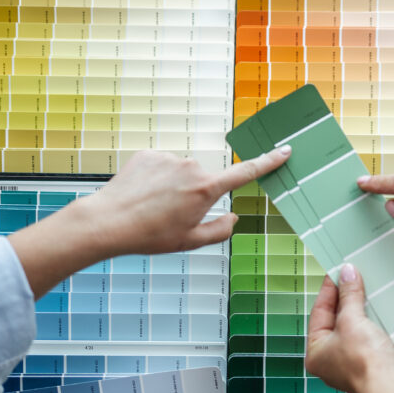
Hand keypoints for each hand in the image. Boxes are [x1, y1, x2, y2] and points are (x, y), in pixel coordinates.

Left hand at [78, 147, 290, 256]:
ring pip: (181, 172)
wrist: (109, 222)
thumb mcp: (190, 242)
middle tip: (171, 215)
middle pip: (204, 180)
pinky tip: (141, 194)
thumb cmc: (150, 236)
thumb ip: (220, 230)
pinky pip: (161, 165)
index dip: (268, 161)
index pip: (246, 172)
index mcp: (206, 189)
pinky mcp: (149, 153)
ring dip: (172, 186)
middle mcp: (191, 167)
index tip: (284, 150)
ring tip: (151, 206)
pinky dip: (155, 178)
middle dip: (194, 194)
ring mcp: (169, 157)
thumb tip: (233, 218)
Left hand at [305, 264, 393, 392]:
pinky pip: (369, 336)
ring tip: (368, 289)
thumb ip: (349, 296)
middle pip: (336, 320)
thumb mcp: (351, 320)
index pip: (319, 312)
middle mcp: (331, 360)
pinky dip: (374, 323)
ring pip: (354, 328)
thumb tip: (347, 274)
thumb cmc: (364, 363)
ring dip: (362, 309)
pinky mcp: (371, 363)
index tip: (338, 272)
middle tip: (353, 276)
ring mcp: (352, 362)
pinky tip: (381, 309)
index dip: (329, 290)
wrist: (392, 385)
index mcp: (316, 352)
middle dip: (346, 299)